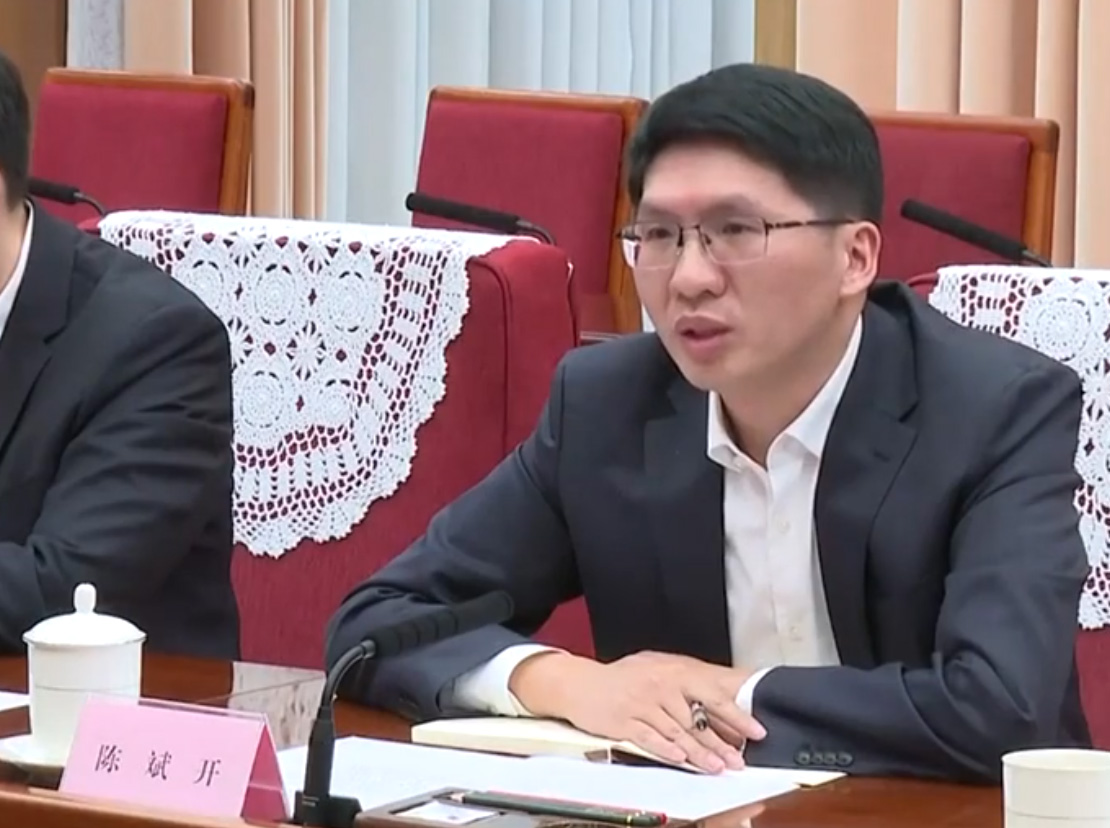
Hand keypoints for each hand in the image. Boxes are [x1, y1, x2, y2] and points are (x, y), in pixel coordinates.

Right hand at [508, 650, 766, 772]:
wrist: (581, 683)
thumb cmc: (623, 679)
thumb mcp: (656, 670)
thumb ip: (684, 686)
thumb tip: (718, 705)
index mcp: (673, 671)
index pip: (711, 694)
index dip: (736, 714)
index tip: (756, 731)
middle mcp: (660, 685)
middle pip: (697, 718)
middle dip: (721, 742)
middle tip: (739, 761)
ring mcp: (642, 703)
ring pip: (677, 732)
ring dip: (699, 753)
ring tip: (717, 768)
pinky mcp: (624, 721)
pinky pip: (649, 737)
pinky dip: (665, 749)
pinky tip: (679, 759)